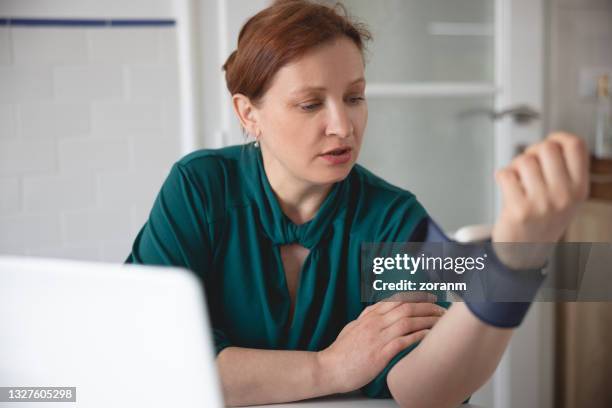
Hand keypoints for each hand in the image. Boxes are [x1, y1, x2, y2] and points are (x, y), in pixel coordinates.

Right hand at [317, 294, 445, 392]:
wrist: (328, 368)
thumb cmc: (341, 352)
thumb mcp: (353, 327)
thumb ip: (366, 318)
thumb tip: (376, 311)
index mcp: (369, 316)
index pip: (397, 300)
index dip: (417, 297)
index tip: (430, 298)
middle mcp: (375, 323)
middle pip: (406, 308)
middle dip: (427, 306)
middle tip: (441, 310)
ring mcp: (377, 337)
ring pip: (407, 321)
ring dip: (427, 320)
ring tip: (441, 322)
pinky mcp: (379, 353)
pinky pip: (403, 341)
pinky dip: (418, 337)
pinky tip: (429, 336)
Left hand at [492, 132, 589, 267]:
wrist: (524, 252)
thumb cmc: (541, 220)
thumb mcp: (566, 196)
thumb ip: (562, 170)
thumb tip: (550, 141)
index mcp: (579, 189)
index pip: (575, 145)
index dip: (558, 137)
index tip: (549, 143)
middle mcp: (564, 195)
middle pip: (546, 147)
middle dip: (532, 152)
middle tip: (527, 167)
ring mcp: (542, 203)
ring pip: (523, 160)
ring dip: (515, 167)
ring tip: (518, 182)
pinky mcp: (519, 209)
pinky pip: (505, 174)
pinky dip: (502, 177)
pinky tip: (508, 189)